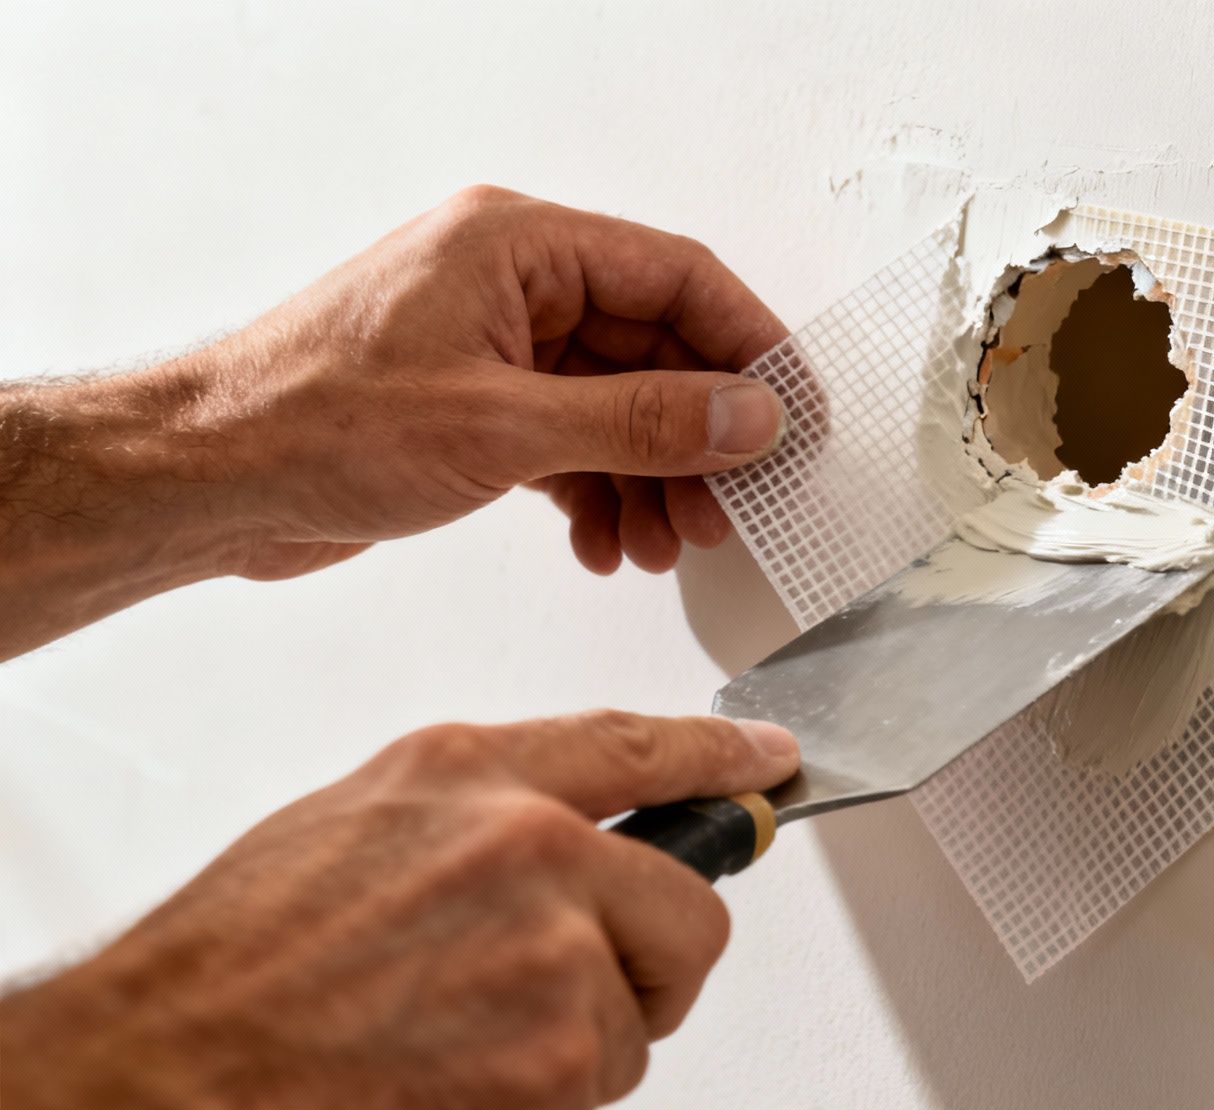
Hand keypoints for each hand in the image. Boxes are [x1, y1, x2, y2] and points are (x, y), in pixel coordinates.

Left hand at [0, 186, 788, 656]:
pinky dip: (599, 492)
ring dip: (651, 477)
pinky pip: (572, 440)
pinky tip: (605, 543)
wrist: (203, 481)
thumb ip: (642, 422)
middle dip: (698, 435)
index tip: (793, 414)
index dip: (749, 346)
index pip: (677, 276)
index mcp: (517, 245)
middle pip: (654, 347)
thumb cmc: (312, 424)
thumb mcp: (504, 429)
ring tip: (665, 542)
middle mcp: (510, 283)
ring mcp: (492, 345)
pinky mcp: (475, 404)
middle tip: (733, 504)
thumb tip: (746, 415)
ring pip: (617, 404)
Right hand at [0, 710, 798, 1109]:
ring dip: (562, 1060)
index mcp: (475, 779)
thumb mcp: (357, 826)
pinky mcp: (553, 1071)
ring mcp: (552, 964)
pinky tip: (437, 1095)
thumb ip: (478, 819)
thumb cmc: (235, 966)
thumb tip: (571, 844)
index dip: (718, 758)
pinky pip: (584, 1108)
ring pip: (629, 1031)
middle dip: (647, 971)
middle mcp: (532, 854)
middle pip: (688, 917)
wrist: (161, 1084)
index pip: (639, 748)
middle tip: (565, 1002)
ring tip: (443, 1050)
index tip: (768, 764)